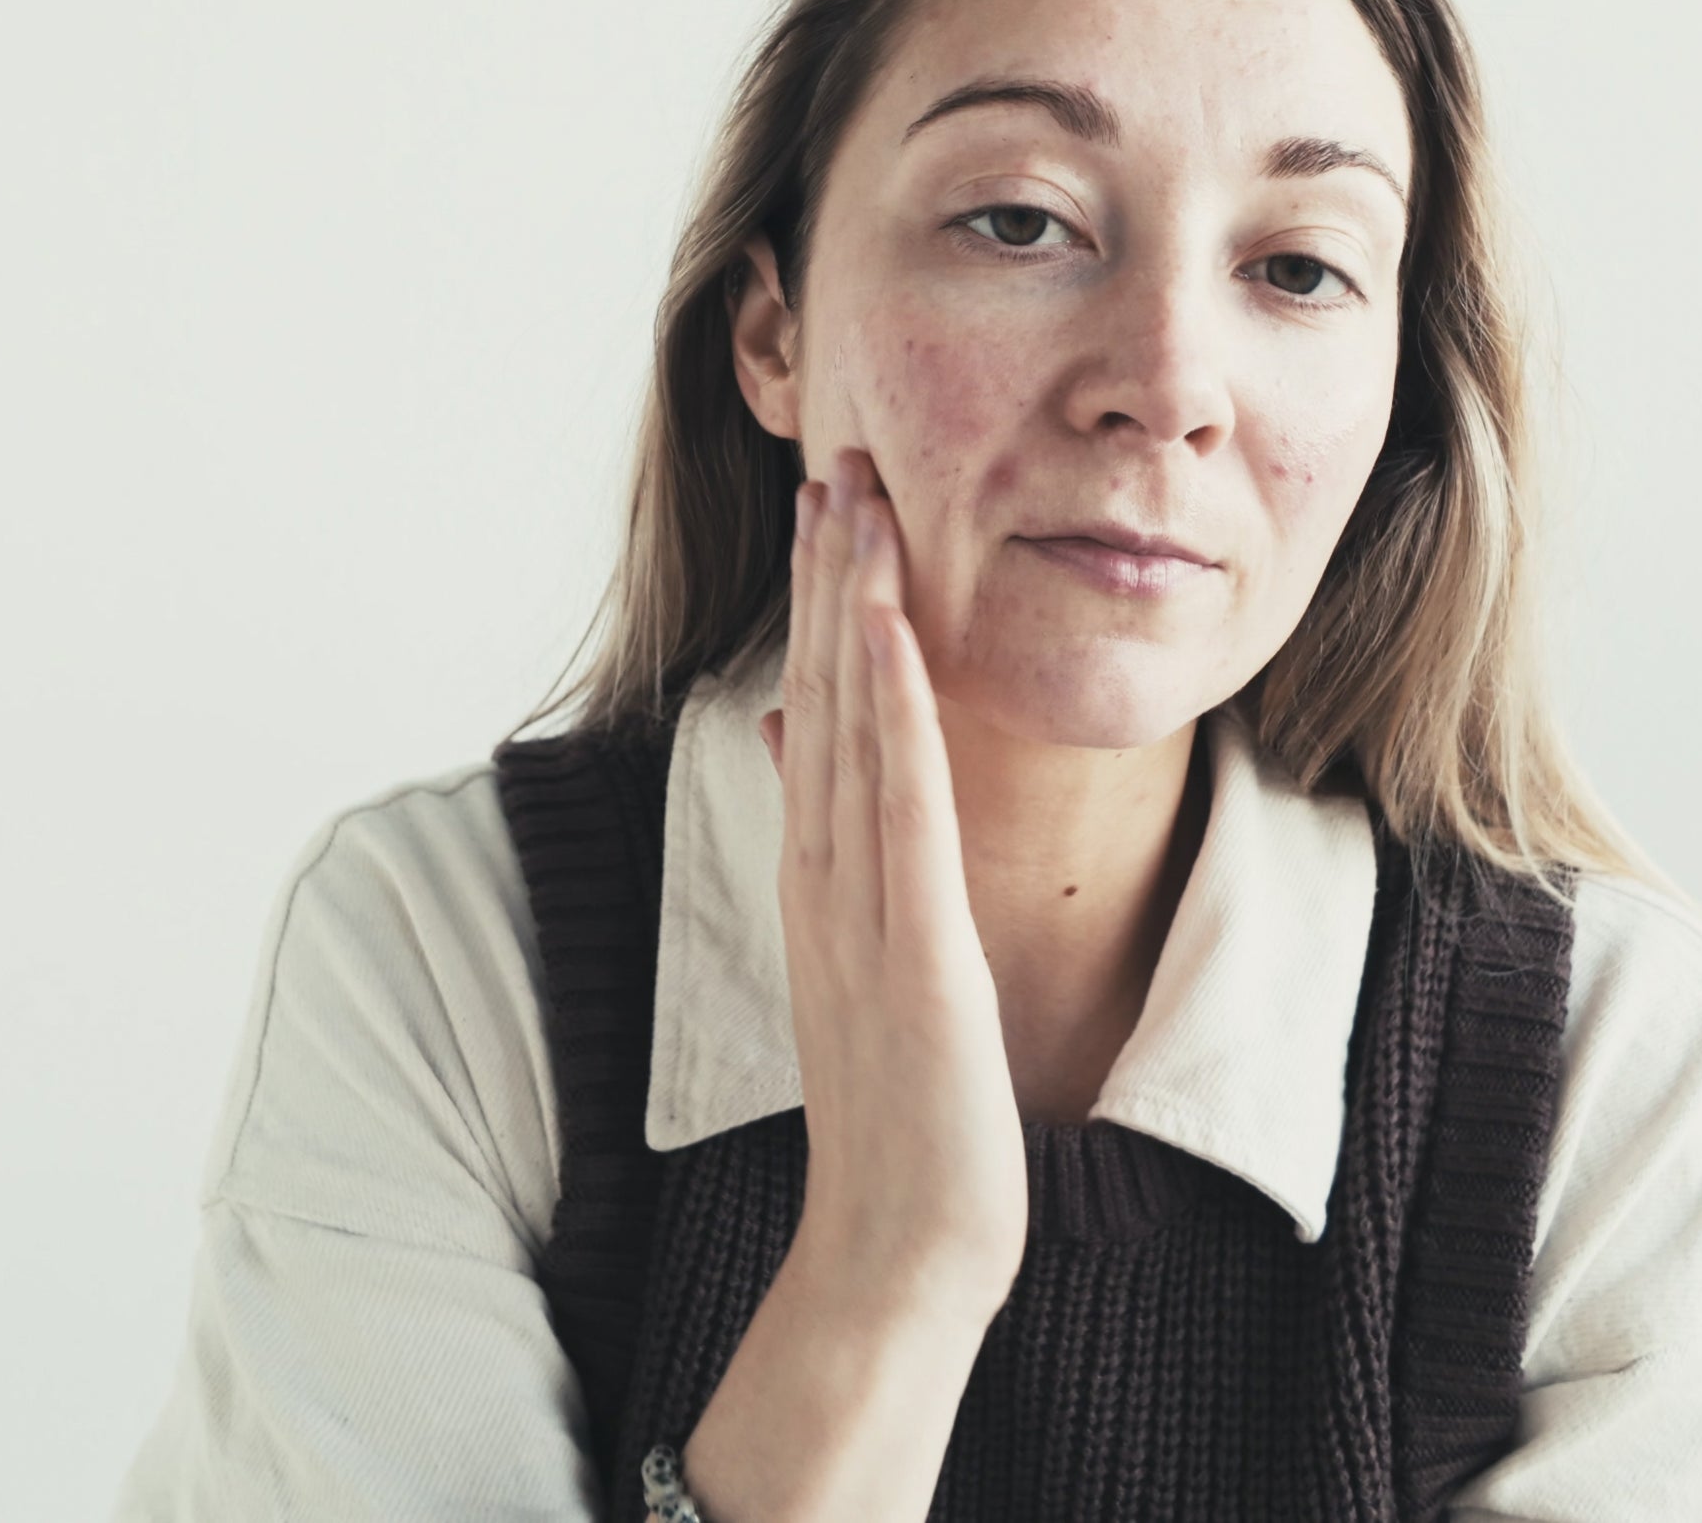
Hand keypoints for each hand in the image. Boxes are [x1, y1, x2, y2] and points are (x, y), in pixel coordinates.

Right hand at [758, 446, 1027, 1323]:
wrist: (898, 1244)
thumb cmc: (893, 1100)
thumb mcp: (856, 950)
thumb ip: (827, 841)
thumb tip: (792, 729)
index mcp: (820, 870)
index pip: (816, 707)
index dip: (824, 602)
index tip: (835, 505)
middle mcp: (826, 871)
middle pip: (823, 693)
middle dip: (831, 573)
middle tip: (836, 458)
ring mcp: (860, 906)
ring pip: (852, 726)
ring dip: (852, 608)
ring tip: (852, 501)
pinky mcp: (909, 949)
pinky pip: (898, 809)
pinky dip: (889, 712)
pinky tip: (888, 632)